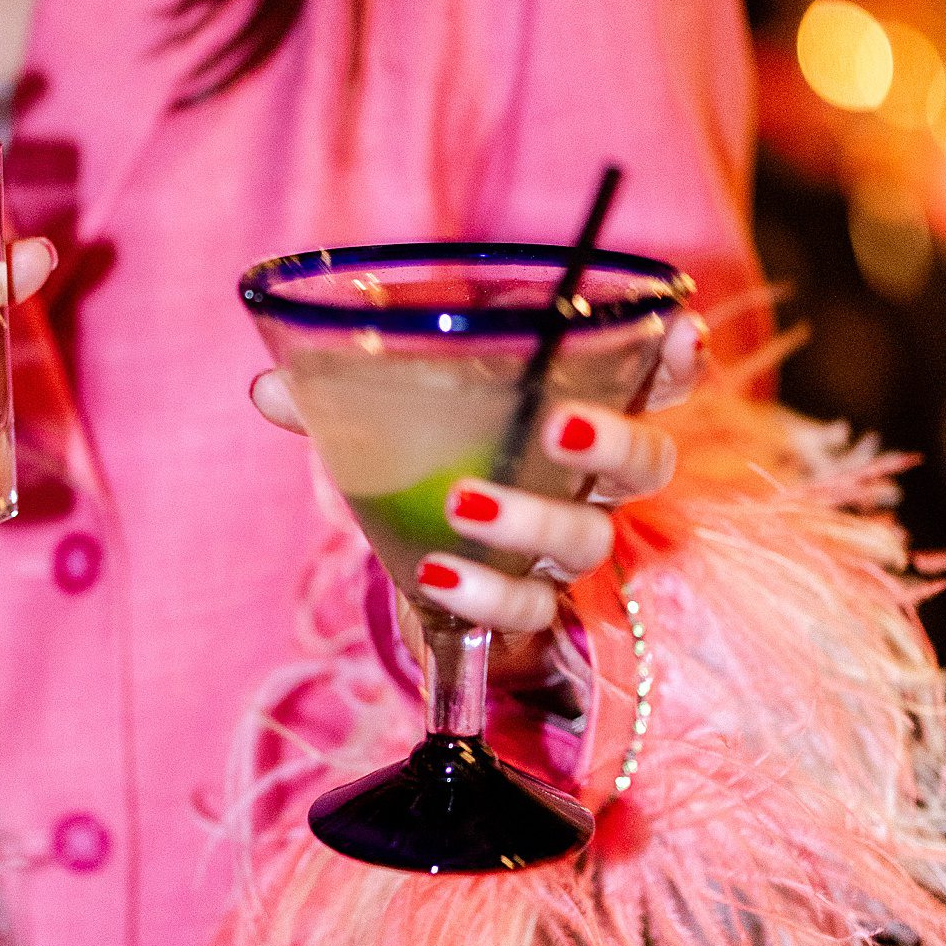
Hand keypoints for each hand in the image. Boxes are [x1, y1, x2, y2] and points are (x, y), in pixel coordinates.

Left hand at [251, 309, 701, 643]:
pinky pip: (530, 612)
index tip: (677, 333)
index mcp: (569, 408)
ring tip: (463, 503)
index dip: (676, 359)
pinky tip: (435, 571)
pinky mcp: (524, 609)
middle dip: (614, 441)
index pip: (652, 379)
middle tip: (558, 427)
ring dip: (531, 521)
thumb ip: (335, 391)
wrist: (417, 566)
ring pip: (588, 542)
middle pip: (647, 463)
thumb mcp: (384, 413)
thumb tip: (268, 386)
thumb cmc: (421, 460)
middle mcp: (585, 482)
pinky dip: (485, 595)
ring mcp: (560, 550)